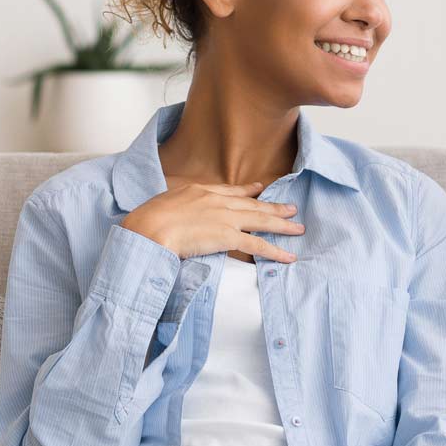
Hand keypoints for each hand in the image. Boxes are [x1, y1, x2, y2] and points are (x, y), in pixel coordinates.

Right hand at [122, 182, 303, 262]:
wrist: (149, 228)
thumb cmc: (146, 221)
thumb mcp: (163, 204)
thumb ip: (177, 207)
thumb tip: (176, 214)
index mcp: (200, 191)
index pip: (230, 191)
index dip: (247, 191)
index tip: (259, 189)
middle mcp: (217, 201)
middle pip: (252, 204)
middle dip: (274, 207)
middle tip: (291, 208)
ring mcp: (224, 218)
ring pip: (261, 221)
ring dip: (282, 225)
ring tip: (298, 228)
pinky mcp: (227, 237)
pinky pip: (258, 245)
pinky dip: (275, 251)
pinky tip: (288, 257)